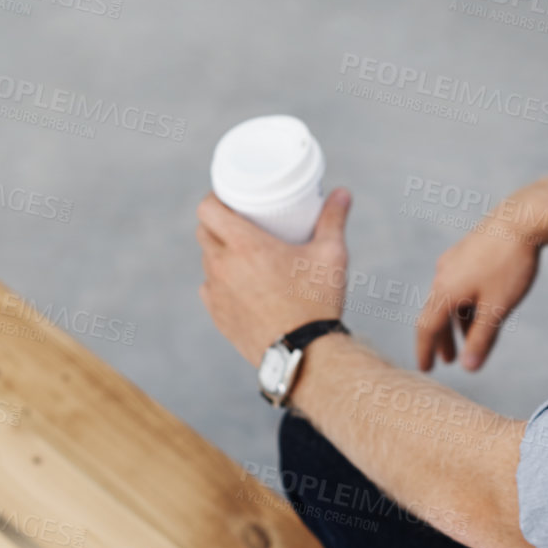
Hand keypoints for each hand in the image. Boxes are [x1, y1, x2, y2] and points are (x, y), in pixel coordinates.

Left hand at [197, 187, 351, 366]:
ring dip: (219, 251)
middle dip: (217, 222)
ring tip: (240, 250)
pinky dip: (220, 280)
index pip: (208, 209)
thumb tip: (343, 192)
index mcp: (244, 246)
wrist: (304, 355)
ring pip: (207, 260)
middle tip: (240, 221)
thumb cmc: (316, 302)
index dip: (214, 198)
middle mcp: (222, 266)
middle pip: (204, 231)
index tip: (228, 197)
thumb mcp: (330, 255)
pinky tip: (238, 281)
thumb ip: (333, 219)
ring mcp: (216, 293)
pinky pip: (210, 288)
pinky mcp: (218, 315)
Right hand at [414, 202, 542, 372]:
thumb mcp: (497, 308)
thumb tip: (469, 368)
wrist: (524, 217)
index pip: (426, 328)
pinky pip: (460, 285)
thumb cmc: (509, 265)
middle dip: (442, 339)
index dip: (425, 351)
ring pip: (450, 298)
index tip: (425, 370)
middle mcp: (443, 274)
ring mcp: (455, 261)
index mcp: (444, 290)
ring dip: (457, 322)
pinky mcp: (469, 251)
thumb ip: (482, 340)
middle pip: (436, 313)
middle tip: (447, 361)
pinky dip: (466, 304)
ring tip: (470, 341)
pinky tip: (482, 310)